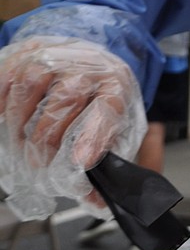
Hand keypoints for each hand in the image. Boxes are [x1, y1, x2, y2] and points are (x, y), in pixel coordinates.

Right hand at [0, 37, 137, 168]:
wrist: (95, 60)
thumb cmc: (102, 100)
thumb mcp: (118, 128)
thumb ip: (107, 163)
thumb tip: (95, 200)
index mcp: (117, 85)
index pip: (107, 109)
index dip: (92, 137)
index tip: (79, 163)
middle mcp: (90, 64)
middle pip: (67, 97)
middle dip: (47, 138)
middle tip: (38, 164)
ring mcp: (60, 53)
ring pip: (34, 80)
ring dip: (20, 118)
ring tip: (19, 144)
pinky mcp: (32, 49)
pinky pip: (11, 69)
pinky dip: (2, 95)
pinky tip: (2, 114)